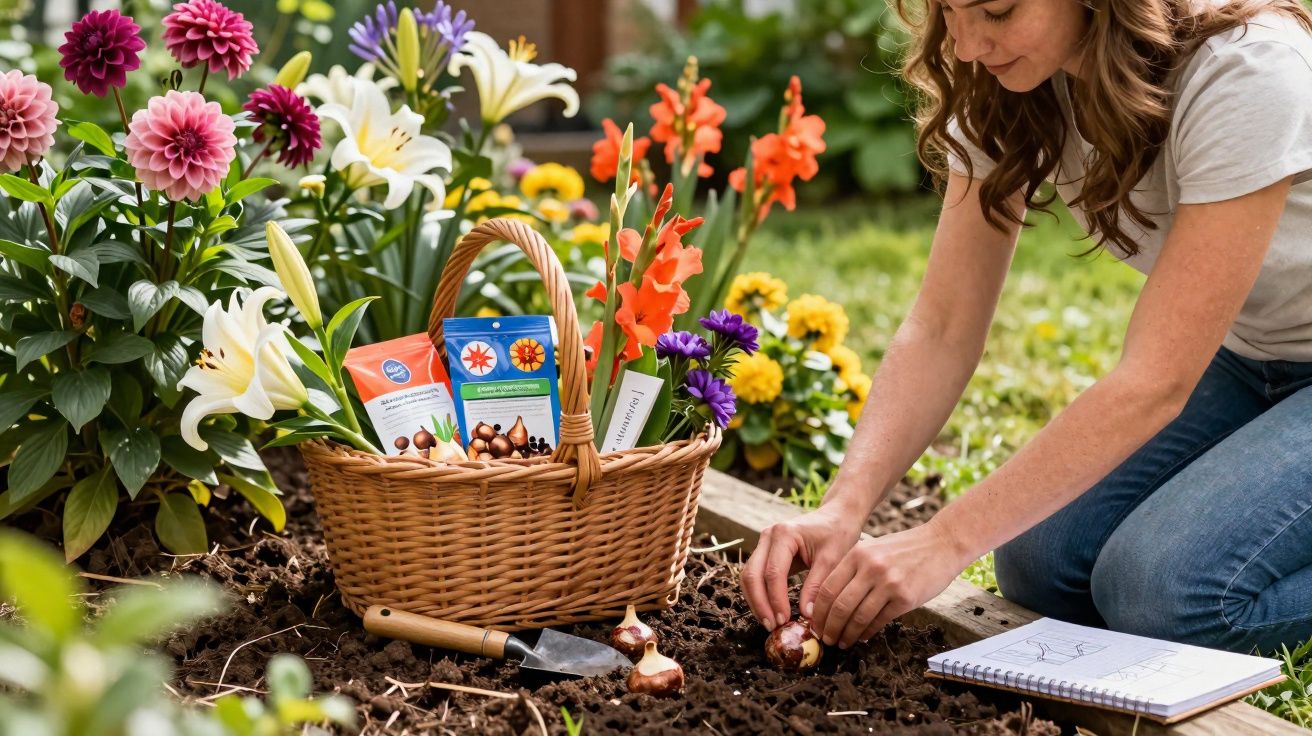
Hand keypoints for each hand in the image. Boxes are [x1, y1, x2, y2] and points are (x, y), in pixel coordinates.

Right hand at [741, 502, 862, 630]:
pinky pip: (755, 576)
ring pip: (748, 576)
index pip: (773, 572)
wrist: (837, 516)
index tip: (784, 621)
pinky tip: (770, 611)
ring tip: (769, 623)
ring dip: (756, 601)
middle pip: (752, 574)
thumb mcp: (833, 559)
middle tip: (772, 626)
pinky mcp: (766, 552)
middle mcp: (768, 536)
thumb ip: (817, 586)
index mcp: (784, 533)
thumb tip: (806, 616)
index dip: (776, 599)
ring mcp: (764, 543)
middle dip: (760, 603)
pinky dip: (759, 595)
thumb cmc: (838, 534)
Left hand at [808, 519, 968, 649]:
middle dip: (828, 627)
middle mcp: (870, 568)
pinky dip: (867, 632)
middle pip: (839, 606)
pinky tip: (863, 637)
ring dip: (847, 634)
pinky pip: (879, 621)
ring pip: (858, 617)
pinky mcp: (905, 598)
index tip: (815, 624)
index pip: (827, 589)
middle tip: (826, 638)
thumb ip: (853, 569)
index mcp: (857, 554)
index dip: (817, 611)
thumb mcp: (873, 549)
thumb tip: (830, 600)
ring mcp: (888, 583)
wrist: (942, 543)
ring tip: (842, 642)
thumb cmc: (905, 549)